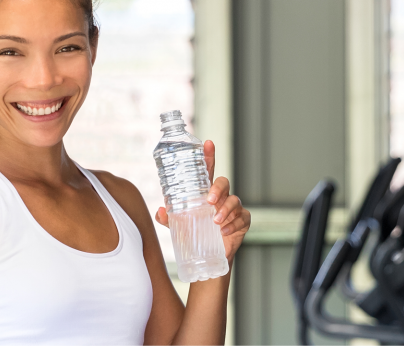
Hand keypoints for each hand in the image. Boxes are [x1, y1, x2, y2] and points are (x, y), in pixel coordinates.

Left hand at [155, 140, 249, 264]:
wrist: (208, 259)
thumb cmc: (195, 237)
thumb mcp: (179, 227)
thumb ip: (169, 219)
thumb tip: (160, 211)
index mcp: (205, 194)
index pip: (207, 171)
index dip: (208, 156)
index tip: (208, 143)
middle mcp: (221, 198)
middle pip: (223, 182)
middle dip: (218, 189)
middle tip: (210, 201)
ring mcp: (233, 209)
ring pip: (234, 200)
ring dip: (225, 210)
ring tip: (216, 222)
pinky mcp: (242, 221)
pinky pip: (242, 217)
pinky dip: (233, 224)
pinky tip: (224, 231)